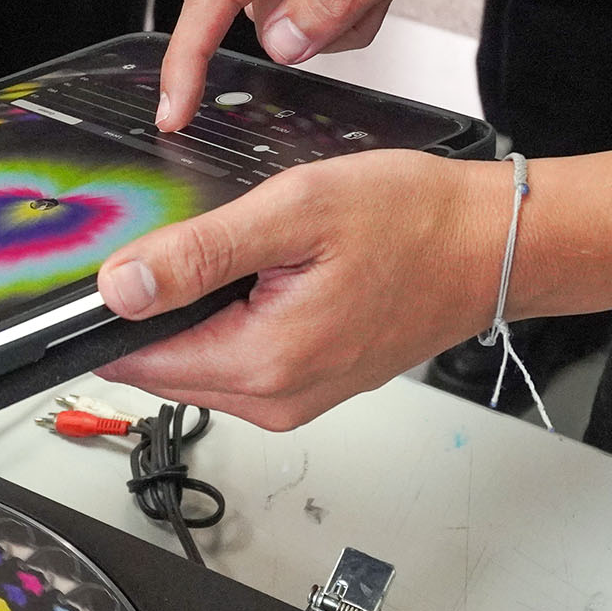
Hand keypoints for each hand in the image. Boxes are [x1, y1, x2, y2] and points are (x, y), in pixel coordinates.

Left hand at [93, 150, 508, 430]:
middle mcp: (276, 399)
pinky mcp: (313, 386)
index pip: (135, 361)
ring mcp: (297, 398)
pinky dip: (236, 321)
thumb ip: (199, 254)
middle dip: (160, 310)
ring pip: (201, 363)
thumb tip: (121, 287)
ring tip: (246, 254)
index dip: (119, 310)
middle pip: (163, 366)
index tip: (132, 263)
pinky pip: (242, 362)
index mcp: (263, 363)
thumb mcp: (294, 211)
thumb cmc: (414, 222)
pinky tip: (269, 276)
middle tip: (199, 242)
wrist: (492, 246)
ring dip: (200, 314)